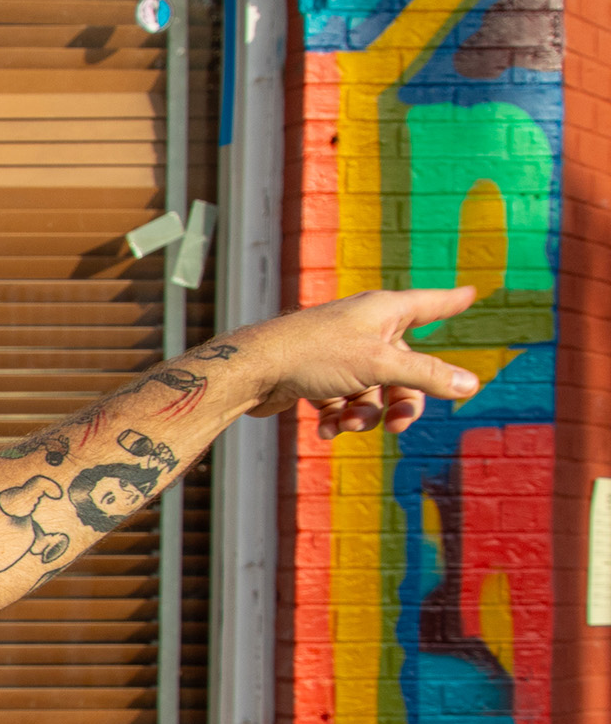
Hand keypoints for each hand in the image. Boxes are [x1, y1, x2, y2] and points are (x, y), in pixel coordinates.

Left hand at [240, 286, 480, 438]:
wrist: (251, 371)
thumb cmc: (314, 355)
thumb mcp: (379, 365)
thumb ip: (426, 376)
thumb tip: (470, 385)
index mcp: (384, 311)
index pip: (430, 303)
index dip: (452, 300)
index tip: (471, 292)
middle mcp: (363, 327)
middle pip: (404, 369)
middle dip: (401, 403)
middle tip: (395, 428)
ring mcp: (339, 352)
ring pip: (372, 391)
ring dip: (364, 415)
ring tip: (346, 425)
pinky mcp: (315, 376)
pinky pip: (341, 402)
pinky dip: (337, 418)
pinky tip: (324, 430)